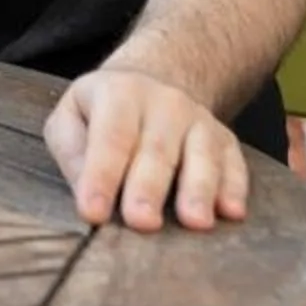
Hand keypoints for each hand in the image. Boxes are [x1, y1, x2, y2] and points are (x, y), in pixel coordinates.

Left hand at [44, 68, 250, 232]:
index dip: (100, 176)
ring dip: (198, 189)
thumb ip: (72, 152)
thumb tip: (86, 191)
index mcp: (118, 94)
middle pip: (156, 149)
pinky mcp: (225, 140)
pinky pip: (234, 163)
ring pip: (201, 155)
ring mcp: (198, 119)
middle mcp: (163, 102)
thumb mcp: (71, 119)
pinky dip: (234, 187)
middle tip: (142, 222)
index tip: (93, 212)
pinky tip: (231, 212)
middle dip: (148, 187)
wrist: (151, 83)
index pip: (110, 138)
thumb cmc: (101, 114)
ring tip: (195, 222)